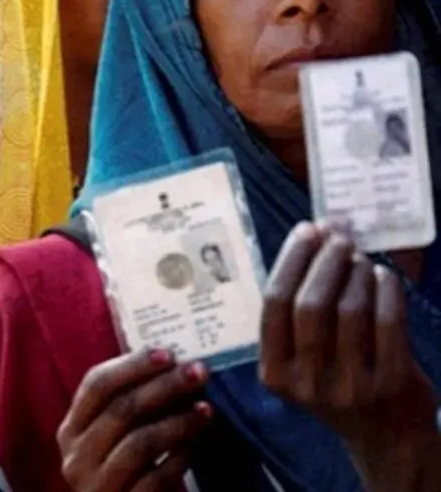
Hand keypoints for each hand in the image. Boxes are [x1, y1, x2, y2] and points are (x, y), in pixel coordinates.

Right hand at [56, 349, 212, 490]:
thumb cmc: (124, 471)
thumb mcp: (113, 437)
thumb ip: (129, 407)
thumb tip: (173, 366)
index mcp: (70, 430)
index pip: (96, 385)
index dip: (132, 366)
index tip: (168, 353)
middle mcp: (77, 457)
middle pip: (120, 410)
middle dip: (163, 386)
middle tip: (198, 372)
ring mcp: (98, 486)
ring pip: (139, 443)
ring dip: (177, 422)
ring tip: (205, 409)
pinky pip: (157, 478)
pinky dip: (179, 459)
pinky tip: (195, 447)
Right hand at [259, 221, 433, 450]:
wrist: (387, 437)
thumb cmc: (337, 382)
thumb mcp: (302, 359)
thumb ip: (299, 310)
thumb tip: (314, 235)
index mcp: (275, 373)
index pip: (275, 304)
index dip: (291, 261)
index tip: (306, 231)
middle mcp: (308, 382)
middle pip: (310, 304)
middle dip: (325, 261)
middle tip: (338, 237)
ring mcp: (351, 384)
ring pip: (350, 309)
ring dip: (356, 271)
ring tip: (360, 258)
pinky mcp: (392, 382)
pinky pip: (387, 321)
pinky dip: (385, 289)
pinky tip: (382, 277)